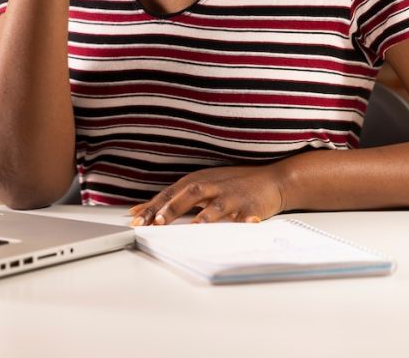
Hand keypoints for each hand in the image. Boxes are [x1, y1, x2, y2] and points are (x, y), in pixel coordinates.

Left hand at [128, 164, 286, 225]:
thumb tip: (140, 210)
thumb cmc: (231, 186)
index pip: (170, 194)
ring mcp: (232, 196)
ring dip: (204, 216)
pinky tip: (243, 225)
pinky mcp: (251, 207)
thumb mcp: (200, 188)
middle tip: (157, 222)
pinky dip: (244, 221)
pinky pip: (245, 216)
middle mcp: (213, 186)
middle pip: (189, 194)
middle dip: (172, 208)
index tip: (136, 219)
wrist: (272, 180)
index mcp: (197, 181)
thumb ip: (173, 200)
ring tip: (195, 227)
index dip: (153, 206)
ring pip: (216, 205)